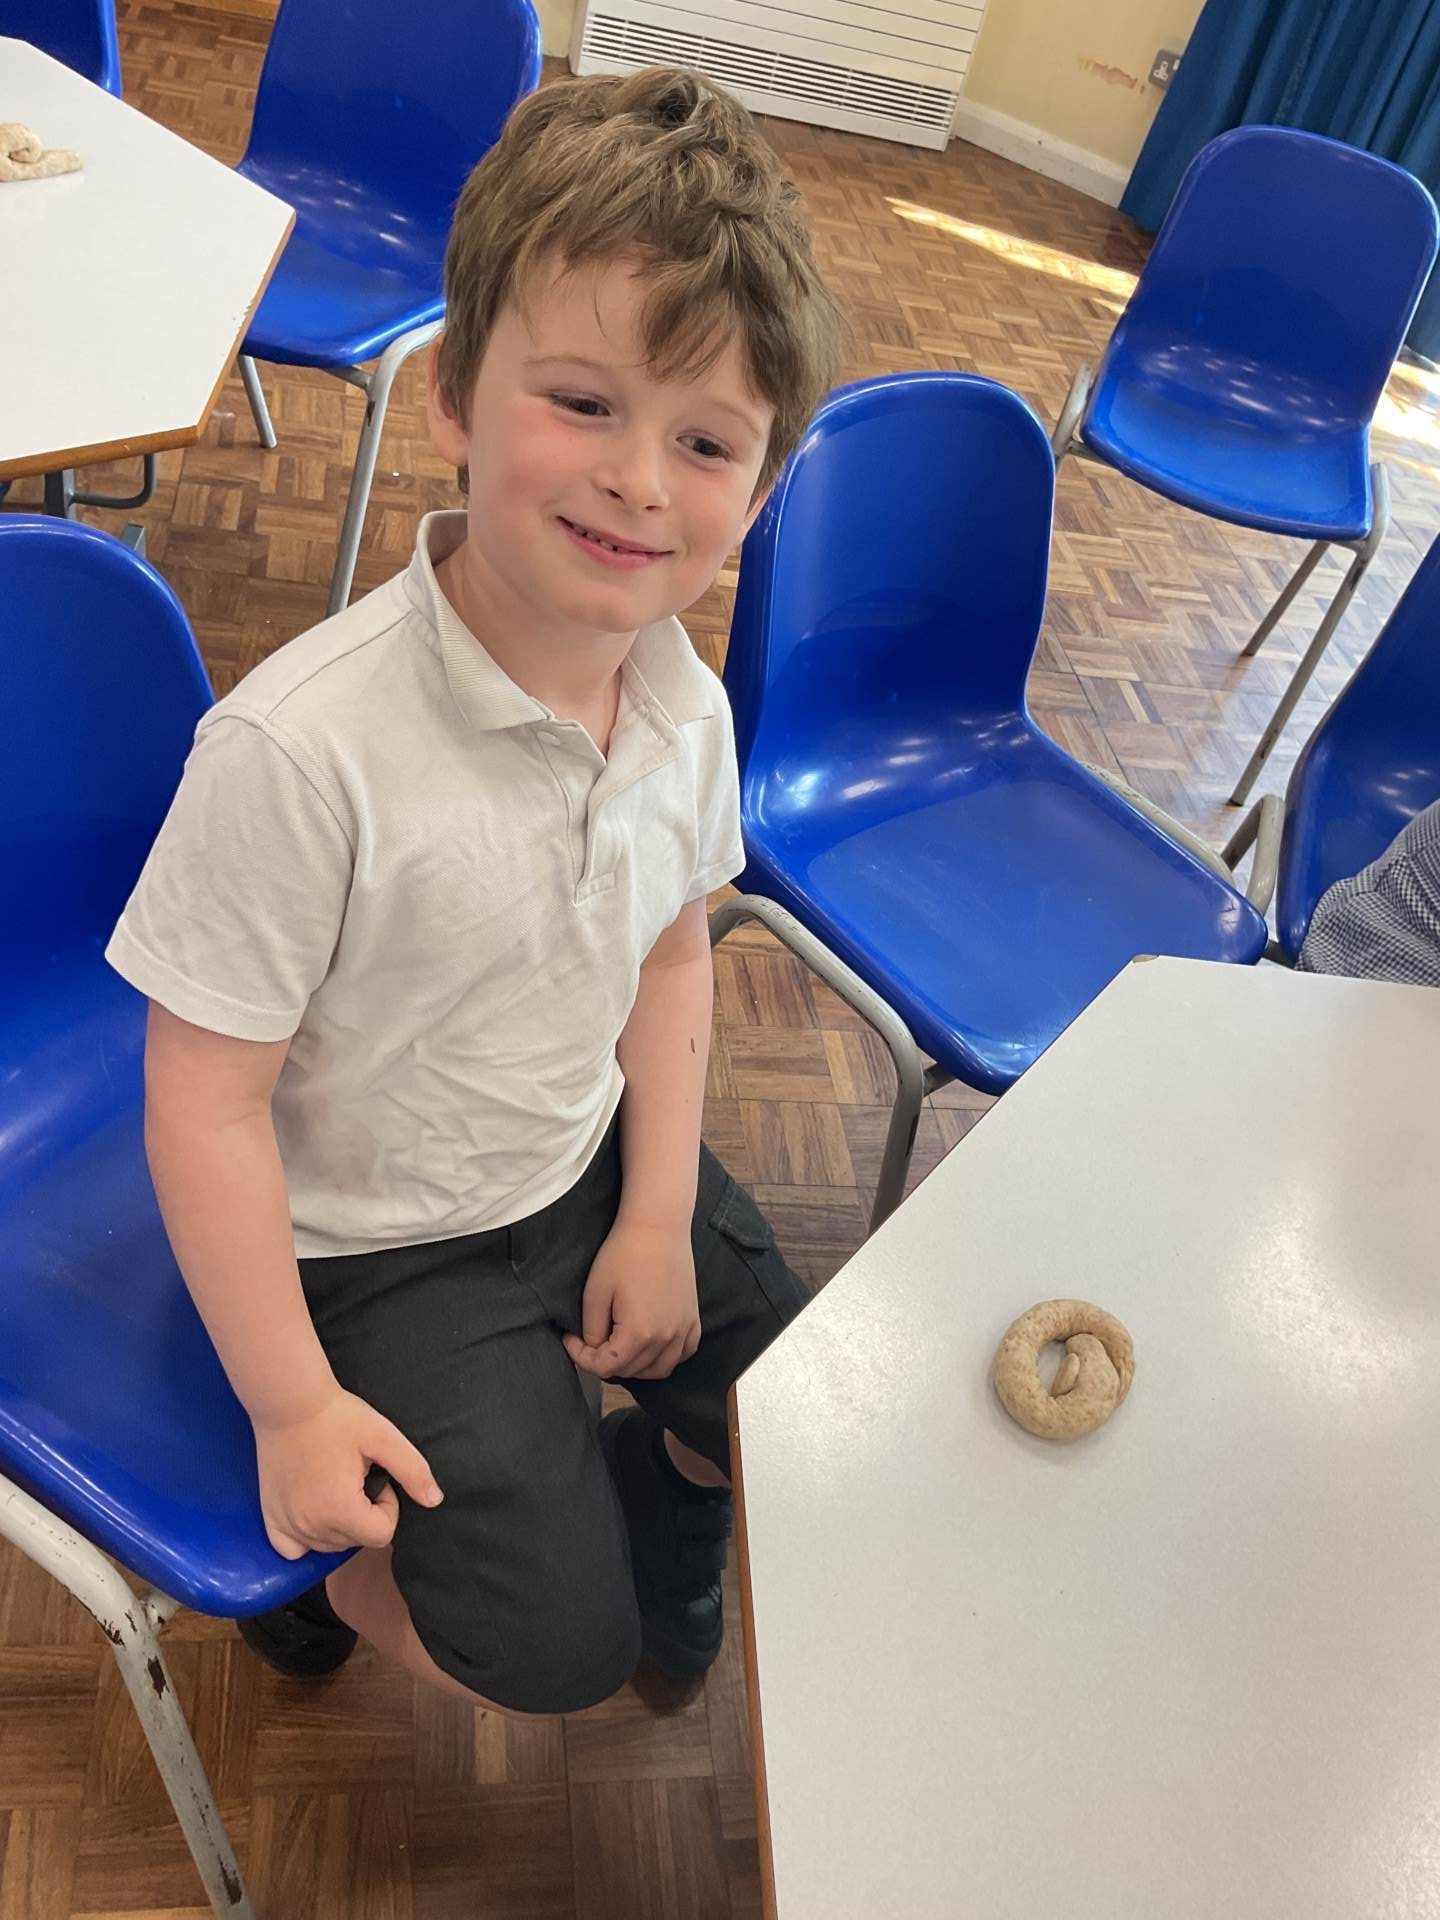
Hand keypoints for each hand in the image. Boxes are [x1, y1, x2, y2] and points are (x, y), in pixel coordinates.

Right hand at [254, 1385, 442, 1559]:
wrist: (288, 1403)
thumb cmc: (337, 1417)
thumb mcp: (384, 1437)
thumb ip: (413, 1471)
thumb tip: (434, 1500)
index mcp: (340, 1510)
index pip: (381, 1535)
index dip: (388, 1506)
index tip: (376, 1477)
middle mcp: (310, 1526)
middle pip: (355, 1542)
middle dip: (365, 1514)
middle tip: (356, 1476)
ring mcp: (287, 1525)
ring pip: (328, 1546)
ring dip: (340, 1524)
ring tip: (335, 1484)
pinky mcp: (270, 1518)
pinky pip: (293, 1550)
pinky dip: (307, 1539)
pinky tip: (313, 1511)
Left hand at [563, 1218, 700, 1381]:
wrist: (658, 1226)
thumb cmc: (625, 1253)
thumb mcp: (595, 1293)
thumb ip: (592, 1330)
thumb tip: (593, 1348)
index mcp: (639, 1334)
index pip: (606, 1366)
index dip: (582, 1357)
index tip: (571, 1339)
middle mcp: (665, 1338)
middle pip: (631, 1370)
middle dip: (605, 1361)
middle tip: (590, 1341)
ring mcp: (683, 1329)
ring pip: (659, 1369)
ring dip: (635, 1366)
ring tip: (619, 1346)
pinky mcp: (693, 1318)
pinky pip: (683, 1353)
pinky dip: (666, 1357)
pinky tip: (651, 1345)